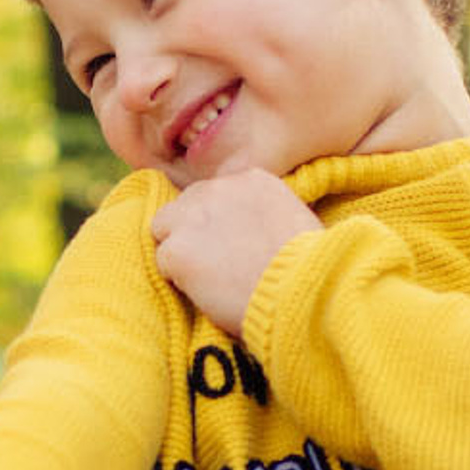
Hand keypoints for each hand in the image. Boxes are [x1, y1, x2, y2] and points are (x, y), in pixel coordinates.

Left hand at [150, 170, 316, 333]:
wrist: (300, 288)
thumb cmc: (306, 266)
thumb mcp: (293, 220)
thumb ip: (263, 214)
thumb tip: (251, 228)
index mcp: (250, 178)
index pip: (213, 194)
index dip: (216, 222)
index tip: (229, 244)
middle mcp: (217, 188)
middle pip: (183, 206)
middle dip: (192, 231)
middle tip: (214, 264)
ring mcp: (192, 217)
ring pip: (164, 229)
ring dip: (179, 251)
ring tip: (208, 278)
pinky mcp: (177, 249)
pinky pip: (162, 262)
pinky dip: (178, 279)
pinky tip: (205, 291)